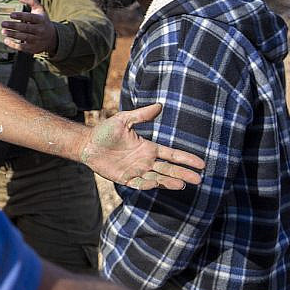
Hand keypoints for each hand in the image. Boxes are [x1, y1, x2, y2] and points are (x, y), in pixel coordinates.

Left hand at [0, 0, 56, 54]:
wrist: (52, 38)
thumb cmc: (43, 22)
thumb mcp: (40, 10)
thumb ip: (31, 1)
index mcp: (41, 20)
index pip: (31, 18)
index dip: (21, 16)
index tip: (11, 14)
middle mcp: (40, 30)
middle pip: (26, 28)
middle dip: (13, 26)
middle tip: (3, 23)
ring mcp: (37, 40)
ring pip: (24, 37)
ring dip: (12, 34)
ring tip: (3, 31)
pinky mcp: (33, 48)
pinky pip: (22, 47)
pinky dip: (13, 45)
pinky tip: (6, 40)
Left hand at [79, 104, 205, 189]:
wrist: (87, 143)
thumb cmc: (105, 131)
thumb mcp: (124, 120)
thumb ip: (141, 115)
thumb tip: (159, 105)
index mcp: (148, 148)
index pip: (171, 154)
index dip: (186, 158)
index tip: (201, 163)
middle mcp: (146, 161)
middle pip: (169, 169)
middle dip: (183, 173)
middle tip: (199, 179)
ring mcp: (137, 171)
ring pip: (158, 178)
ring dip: (169, 181)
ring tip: (182, 184)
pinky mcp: (126, 178)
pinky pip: (140, 183)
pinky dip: (149, 184)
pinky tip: (157, 183)